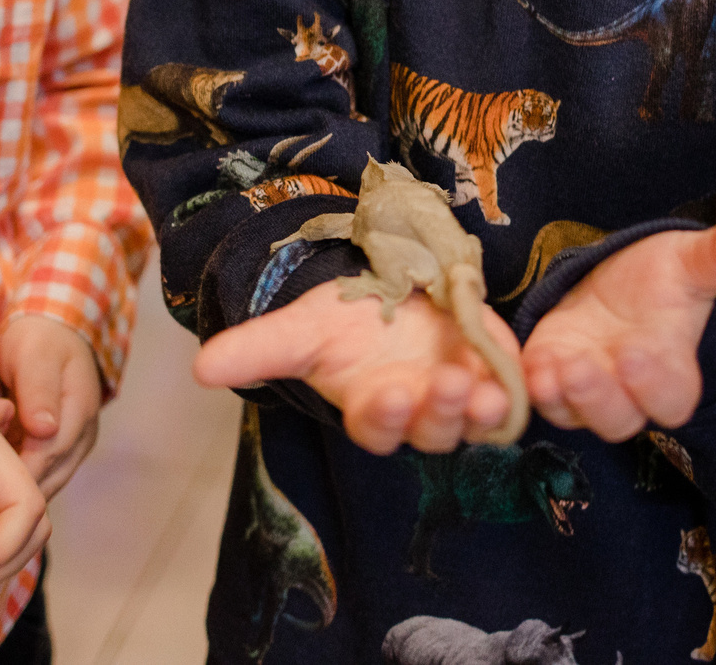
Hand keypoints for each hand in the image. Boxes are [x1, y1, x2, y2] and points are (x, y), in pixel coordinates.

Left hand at [0, 316, 105, 497]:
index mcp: (79, 410)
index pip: (50, 455)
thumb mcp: (33, 355)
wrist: (52, 336)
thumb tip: (45, 430)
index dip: (18, 474)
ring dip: (17, 493)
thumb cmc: (39, 341)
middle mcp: (82, 434)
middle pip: (51, 476)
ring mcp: (74, 445)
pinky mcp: (61, 449)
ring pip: (48, 482)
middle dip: (15, 494)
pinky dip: (18, 485)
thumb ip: (38, 390)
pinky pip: (43, 476)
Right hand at [192, 279, 516, 455]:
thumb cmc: (349, 318)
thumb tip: (198, 369)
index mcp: (372, 407)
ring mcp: (463, 400)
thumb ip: (258, 349)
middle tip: (444, 386)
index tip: (385, 393)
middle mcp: (420, 413)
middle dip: (436, 411)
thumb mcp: (305, 327)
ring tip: (485, 387)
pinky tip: (518, 374)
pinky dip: (517, 390)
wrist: (399, 286)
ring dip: (481, 408)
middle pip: (431, 429)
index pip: (376, 427)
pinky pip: (514, 396)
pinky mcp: (500, 378)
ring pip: (476, 420)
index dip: (383, 415)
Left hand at [523, 214, 715, 440]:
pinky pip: (540, 396)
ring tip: (555, 368)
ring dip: (564, 396)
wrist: (616, 289)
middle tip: (584, 369)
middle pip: (619, 420)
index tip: (638, 353)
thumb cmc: (661, 281)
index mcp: (670, 368)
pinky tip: (530, 364)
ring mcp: (586, 390)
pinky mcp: (550, 378)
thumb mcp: (690, 262)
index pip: (672, 397)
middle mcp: (628, 392)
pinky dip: (534, 385)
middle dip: (602, 399)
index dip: (656, 384)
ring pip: (576, 414)